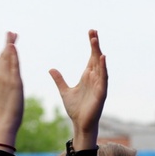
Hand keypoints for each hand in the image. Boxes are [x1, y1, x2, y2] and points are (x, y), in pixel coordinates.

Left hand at [51, 29, 107, 149]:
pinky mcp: (101, 93)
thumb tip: (51, 69)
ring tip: (95, 41)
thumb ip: (59, 80)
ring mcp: (99, 85)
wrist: (80, 124)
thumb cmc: (75, 109)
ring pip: (100, 66)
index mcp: (87, 76)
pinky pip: (104, 78)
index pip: (90, 57)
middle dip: (95, 45)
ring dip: (98, 53)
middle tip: (93, 32)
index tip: (91, 33)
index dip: (91, 45)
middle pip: (96, 58)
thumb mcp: (64, 91)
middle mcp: (95, 78)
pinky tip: (102, 58)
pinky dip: (103, 68)